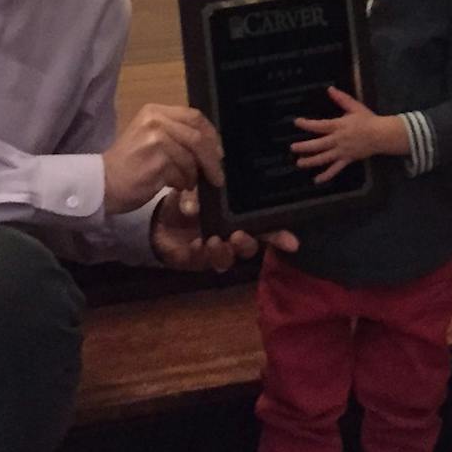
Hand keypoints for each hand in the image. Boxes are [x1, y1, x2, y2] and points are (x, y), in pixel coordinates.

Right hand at [101, 104, 222, 213]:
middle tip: (217, 176)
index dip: (211, 135)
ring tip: (187, 183)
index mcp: (155, 111)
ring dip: (194, 175)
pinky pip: (181, 174)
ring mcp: (155, 142)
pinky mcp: (156, 163)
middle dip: (212, 159)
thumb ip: (176, 133)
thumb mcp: (149, 136)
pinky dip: (183, 184)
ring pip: (191, 159)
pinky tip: (175, 187)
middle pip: (197, 137)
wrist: (102, 182)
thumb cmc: (128, 162)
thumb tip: (211, 146)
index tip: (219, 152)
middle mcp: (155, 122)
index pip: (194, 116)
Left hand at [149, 187, 297, 272]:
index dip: (280, 236)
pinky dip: (200, 254)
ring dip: (225, 252)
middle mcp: (231, 235)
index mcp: (239, 217)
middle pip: (249, 247)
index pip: (265, 226)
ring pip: (228, 259)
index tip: (292, 243)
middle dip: (247, 244)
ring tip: (214, 241)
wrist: (159, 218)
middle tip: (238, 235)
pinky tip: (195, 245)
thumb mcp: (193, 188)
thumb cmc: (185, 199)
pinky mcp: (196, 260)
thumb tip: (192, 207)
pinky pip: (203, 262)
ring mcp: (214, 250)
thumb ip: (195, 194)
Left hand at [292, 88, 405, 184]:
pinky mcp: (347, 159)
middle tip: (292, 147)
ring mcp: (342, 151)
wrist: (381, 135)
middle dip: (304, 146)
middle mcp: (338, 140)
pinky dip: (326, 175)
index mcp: (339, 126)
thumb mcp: (355, 106)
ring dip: (311, 161)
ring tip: (299, 163)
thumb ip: (341, 98)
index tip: (297, 122)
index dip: (307, 124)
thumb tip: (330, 89)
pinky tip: (316, 180)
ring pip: (324, 158)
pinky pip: (335, 169)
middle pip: (319, 144)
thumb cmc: (367, 119)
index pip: (320, 126)